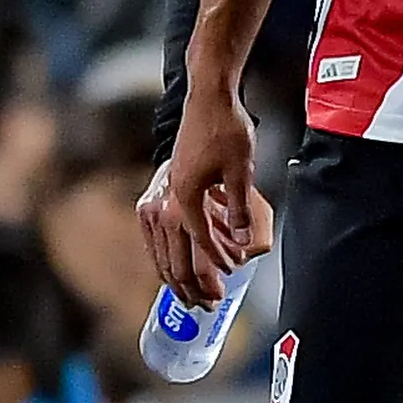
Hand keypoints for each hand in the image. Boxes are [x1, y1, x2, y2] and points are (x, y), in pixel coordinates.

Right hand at [161, 91, 260, 306]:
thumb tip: (247, 245)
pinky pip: (155, 235)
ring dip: (175, 274)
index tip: (229, 279)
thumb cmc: (225, 128)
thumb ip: (242, 210)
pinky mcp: (158, 192)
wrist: (207, 98)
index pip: (199, 243)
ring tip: (189, 294)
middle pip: (173, 255)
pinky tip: (174, 265)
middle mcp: (164, 201)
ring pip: (159, 249)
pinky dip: (164, 254)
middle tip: (208, 304)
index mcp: (184, 197)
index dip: (216, 263)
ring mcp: (157, 197)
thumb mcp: (241, 171)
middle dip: (191, 283)